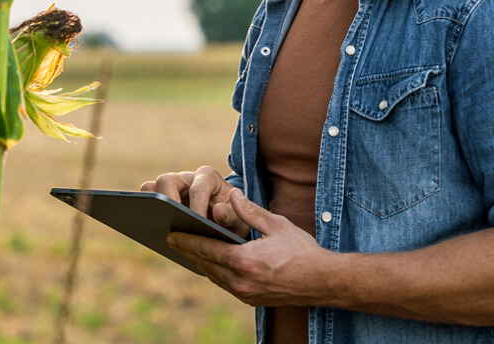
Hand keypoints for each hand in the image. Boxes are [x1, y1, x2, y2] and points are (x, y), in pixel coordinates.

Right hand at [141, 166, 249, 236]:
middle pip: (167, 181)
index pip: (198, 189)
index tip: (198, 224)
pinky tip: (151, 232)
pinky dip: (146, 214)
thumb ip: (235, 216)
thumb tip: (218, 212)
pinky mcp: (162, 200)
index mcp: (208, 178)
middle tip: (171, 224)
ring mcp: (171, 189)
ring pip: (150, 188)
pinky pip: (147, 202)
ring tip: (154, 225)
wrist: (226, 223)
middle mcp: (186, 178)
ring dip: (150, 205)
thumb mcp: (242, 220)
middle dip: (167, 202)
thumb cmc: (235, 220)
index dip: (197, 207)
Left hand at [165, 189, 339, 306]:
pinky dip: (214, 272)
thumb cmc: (302, 250)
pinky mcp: (251, 299)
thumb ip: (251, 211)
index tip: (171, 234)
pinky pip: (225, 284)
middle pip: (205, 264)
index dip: (186, 241)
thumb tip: (234, 194)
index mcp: (244, 261)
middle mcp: (241, 281)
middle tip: (172, 239)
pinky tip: (210, 263)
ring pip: (214, 276)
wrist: (323, 281)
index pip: (206, 249)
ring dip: (200, 263)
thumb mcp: (277, 225)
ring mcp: (245, 293)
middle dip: (188, 251)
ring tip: (188, 250)